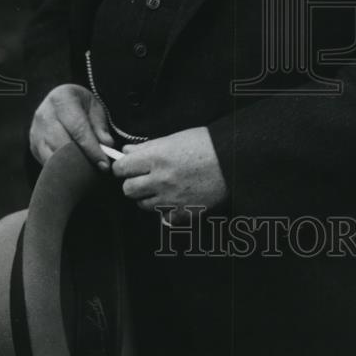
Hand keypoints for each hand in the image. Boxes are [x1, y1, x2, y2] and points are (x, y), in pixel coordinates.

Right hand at [29, 83, 114, 169]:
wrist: (60, 100)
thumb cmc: (80, 104)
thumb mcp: (94, 108)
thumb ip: (100, 127)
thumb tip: (107, 145)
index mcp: (62, 100)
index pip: (78, 129)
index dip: (91, 149)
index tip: (103, 164)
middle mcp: (44, 115)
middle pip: (62, 145)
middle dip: (80, 161)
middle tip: (96, 170)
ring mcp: (36, 132)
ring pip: (52, 157)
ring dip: (70, 167)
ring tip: (85, 172)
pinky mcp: (33, 146)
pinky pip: (47, 163)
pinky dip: (61, 169)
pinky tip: (73, 170)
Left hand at [111, 126, 227, 218]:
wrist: (235, 158)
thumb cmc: (207, 144)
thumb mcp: (175, 138)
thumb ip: (148, 147)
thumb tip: (127, 151)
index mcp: (156, 158)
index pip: (120, 168)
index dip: (122, 167)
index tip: (127, 166)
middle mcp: (160, 179)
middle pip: (128, 190)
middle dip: (133, 183)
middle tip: (144, 177)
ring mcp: (171, 198)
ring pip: (143, 205)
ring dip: (148, 197)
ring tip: (162, 187)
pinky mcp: (184, 212)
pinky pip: (163, 217)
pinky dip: (166, 210)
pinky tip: (175, 199)